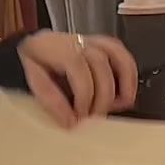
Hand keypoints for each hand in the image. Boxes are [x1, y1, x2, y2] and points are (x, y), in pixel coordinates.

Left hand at [17, 33, 138, 128]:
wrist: (35, 44)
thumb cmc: (35, 64)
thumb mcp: (34, 82)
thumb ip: (51, 101)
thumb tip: (72, 123)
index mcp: (61, 49)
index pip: (79, 69)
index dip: (83, 95)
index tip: (80, 116)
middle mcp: (81, 42)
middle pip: (101, 65)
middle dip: (102, 95)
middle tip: (95, 116)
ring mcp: (94, 41)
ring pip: (118, 56)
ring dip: (125, 82)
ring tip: (123, 105)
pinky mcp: (103, 45)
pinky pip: (123, 54)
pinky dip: (130, 74)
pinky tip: (128, 94)